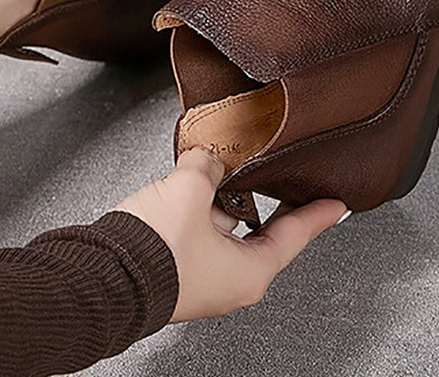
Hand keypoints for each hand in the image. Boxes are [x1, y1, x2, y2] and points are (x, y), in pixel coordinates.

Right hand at [116, 147, 348, 321]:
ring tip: (224, 166)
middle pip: (261, 232)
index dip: (317, 213)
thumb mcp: (190, 190)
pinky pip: (199, 234)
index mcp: (249, 273)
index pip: (295, 235)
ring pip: (225, 230)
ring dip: (224, 199)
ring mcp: (202, 279)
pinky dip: (201, 208)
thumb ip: (206, 166)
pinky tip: (191, 184)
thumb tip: (207, 157)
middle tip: (283, 178)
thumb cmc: (154, 252)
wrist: (101, 278)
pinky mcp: (176, 271)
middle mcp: (229, 282)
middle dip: (267, 200)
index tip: (337, 204)